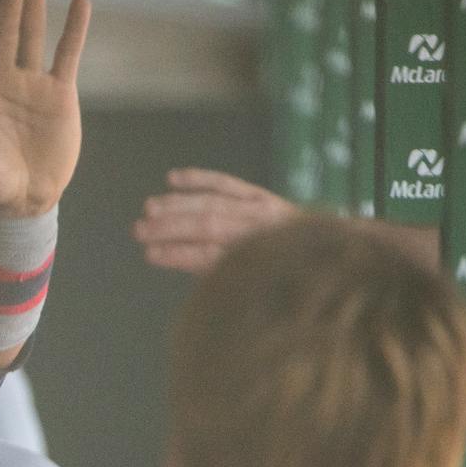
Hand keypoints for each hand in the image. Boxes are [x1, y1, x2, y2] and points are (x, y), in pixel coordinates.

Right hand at [133, 168, 296, 273]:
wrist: (326, 256)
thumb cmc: (280, 280)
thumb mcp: (251, 289)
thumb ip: (221, 277)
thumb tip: (179, 261)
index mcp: (257, 260)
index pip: (210, 255)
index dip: (178, 254)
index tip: (150, 254)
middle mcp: (260, 230)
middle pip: (209, 225)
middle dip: (171, 227)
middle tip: (139, 230)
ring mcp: (262, 209)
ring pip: (214, 202)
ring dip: (178, 204)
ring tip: (149, 207)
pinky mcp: (260, 195)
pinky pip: (227, 182)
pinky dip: (199, 178)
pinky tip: (173, 177)